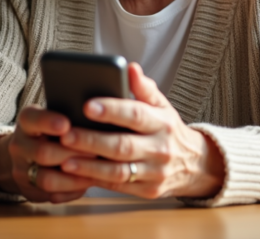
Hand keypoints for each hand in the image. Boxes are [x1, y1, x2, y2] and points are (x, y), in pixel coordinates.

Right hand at [0, 105, 96, 202]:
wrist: (26, 155)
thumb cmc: (50, 131)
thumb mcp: (53, 116)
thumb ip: (69, 115)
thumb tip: (96, 115)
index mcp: (26, 122)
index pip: (32, 119)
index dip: (48, 122)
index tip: (66, 124)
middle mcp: (19, 145)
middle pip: (43, 152)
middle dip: (72, 154)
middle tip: (96, 152)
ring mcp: (22, 170)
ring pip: (47, 179)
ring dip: (74, 177)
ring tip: (95, 171)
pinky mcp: (30, 190)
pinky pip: (52, 195)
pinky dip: (72, 190)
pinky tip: (87, 182)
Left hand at [57, 63, 225, 198]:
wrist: (194, 164)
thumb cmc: (167, 129)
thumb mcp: (162, 106)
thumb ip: (143, 88)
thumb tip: (130, 67)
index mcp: (163, 122)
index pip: (136, 114)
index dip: (112, 110)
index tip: (87, 105)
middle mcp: (160, 148)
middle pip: (123, 145)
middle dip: (92, 140)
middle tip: (66, 134)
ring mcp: (155, 172)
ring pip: (119, 171)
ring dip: (89, 166)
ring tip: (64, 158)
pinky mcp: (148, 191)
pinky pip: (118, 187)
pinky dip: (95, 180)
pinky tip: (76, 173)